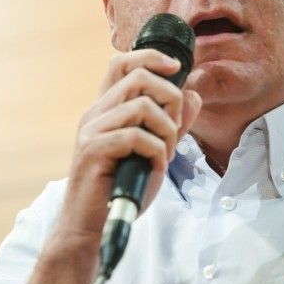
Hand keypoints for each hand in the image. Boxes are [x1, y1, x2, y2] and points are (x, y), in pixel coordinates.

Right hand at [56, 49, 201, 242]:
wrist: (92, 228)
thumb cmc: (122, 189)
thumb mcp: (155, 151)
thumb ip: (172, 123)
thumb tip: (192, 95)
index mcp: (106, 109)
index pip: (121, 62)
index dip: (150, 56)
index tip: (177, 67)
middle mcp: (95, 113)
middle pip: (138, 76)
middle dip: (170, 97)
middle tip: (176, 128)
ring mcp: (91, 131)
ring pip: (141, 105)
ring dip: (167, 129)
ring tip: (167, 153)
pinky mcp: (93, 150)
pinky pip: (137, 136)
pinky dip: (157, 151)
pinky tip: (156, 167)